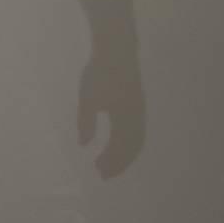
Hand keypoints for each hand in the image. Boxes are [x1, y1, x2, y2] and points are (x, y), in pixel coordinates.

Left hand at [77, 49, 144, 178]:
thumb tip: (84, 144)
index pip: (120, 148)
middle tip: (103, 172)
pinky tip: (117, 140)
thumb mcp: (88, 100)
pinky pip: (137, 130)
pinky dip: (129, 142)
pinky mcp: (137, 101)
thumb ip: (86, 123)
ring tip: (109, 160)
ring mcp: (139, 109)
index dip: (111, 162)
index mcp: (125, 119)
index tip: (99, 172)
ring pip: (136, 139)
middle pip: (131, 147)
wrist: (117, 50)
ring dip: (124, 153)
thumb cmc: (100, 74)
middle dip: (119, 162)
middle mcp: (137, 118)